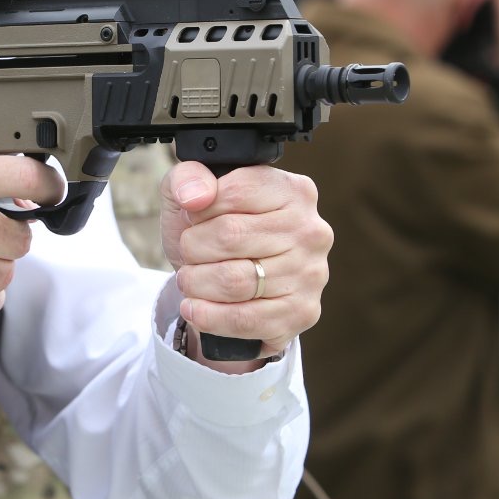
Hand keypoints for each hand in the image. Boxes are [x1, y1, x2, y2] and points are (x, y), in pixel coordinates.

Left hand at [160, 162, 331, 370]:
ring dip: (196, 283)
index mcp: (293, 191)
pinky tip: (194, 308)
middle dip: (193, 248)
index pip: (236, 192)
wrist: (228, 281)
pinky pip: (244, 319)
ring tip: (190, 279)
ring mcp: (310, 274)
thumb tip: (195, 197)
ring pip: (233, 281)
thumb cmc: (214, 230)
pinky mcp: (301, 313)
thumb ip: (188, 179)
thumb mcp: (193, 193)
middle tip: (188, 252)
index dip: (200, 209)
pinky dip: (208, 316)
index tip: (193, 218)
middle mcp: (311, 230)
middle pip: (229, 236)